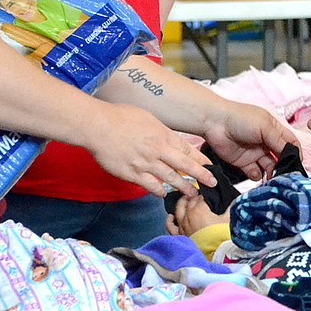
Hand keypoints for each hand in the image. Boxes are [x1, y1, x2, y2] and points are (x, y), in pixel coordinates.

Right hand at [82, 103, 216, 197]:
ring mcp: (145, 163)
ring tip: (193, 194)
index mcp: (162, 134)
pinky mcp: (132, 173)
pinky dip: (159, 190)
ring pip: (170, 178)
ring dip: (184, 187)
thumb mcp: (146, 117)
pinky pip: (151, 185)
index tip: (210, 166)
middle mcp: (157, 150)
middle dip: (201, 175)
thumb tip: (168, 138)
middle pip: (185, 165)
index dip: (200, 158)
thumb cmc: (119, 116)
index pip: (187, 149)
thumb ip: (159, 130)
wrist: (97, 125)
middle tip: (212, 183)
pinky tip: (164, 194)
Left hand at [165, 194, 228, 236]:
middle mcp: (188, 217)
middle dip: (194, 197)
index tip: (208, 196)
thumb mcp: (229, 219)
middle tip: (199, 197)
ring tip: (186, 201)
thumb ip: (230, 208)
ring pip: (178, 210)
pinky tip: (171, 217)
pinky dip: (170, 220)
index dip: (205, 196)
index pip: (200, 197)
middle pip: (189, 202)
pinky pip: (170, 226)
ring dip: (182, 204)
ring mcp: (182, 227)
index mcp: (199, 210)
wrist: (218, 256)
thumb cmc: (223, 239)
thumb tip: (234, 201)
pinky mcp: (180, 237)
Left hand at [201, 101, 297, 182]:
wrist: (214, 123)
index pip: (290, 143)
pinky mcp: (243, 162)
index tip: (297, 165)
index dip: (296, 154)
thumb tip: (294, 154)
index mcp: (273, 130)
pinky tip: (257, 175)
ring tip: (273, 179)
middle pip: (281, 158)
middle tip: (286, 177)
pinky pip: (255, 173)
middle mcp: (266, 142)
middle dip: (284, 167)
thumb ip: (280, 141)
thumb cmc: (240, 118)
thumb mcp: (264, 127)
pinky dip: (258, 177)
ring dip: (272, 174)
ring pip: (269, 167)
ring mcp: (255, 153)